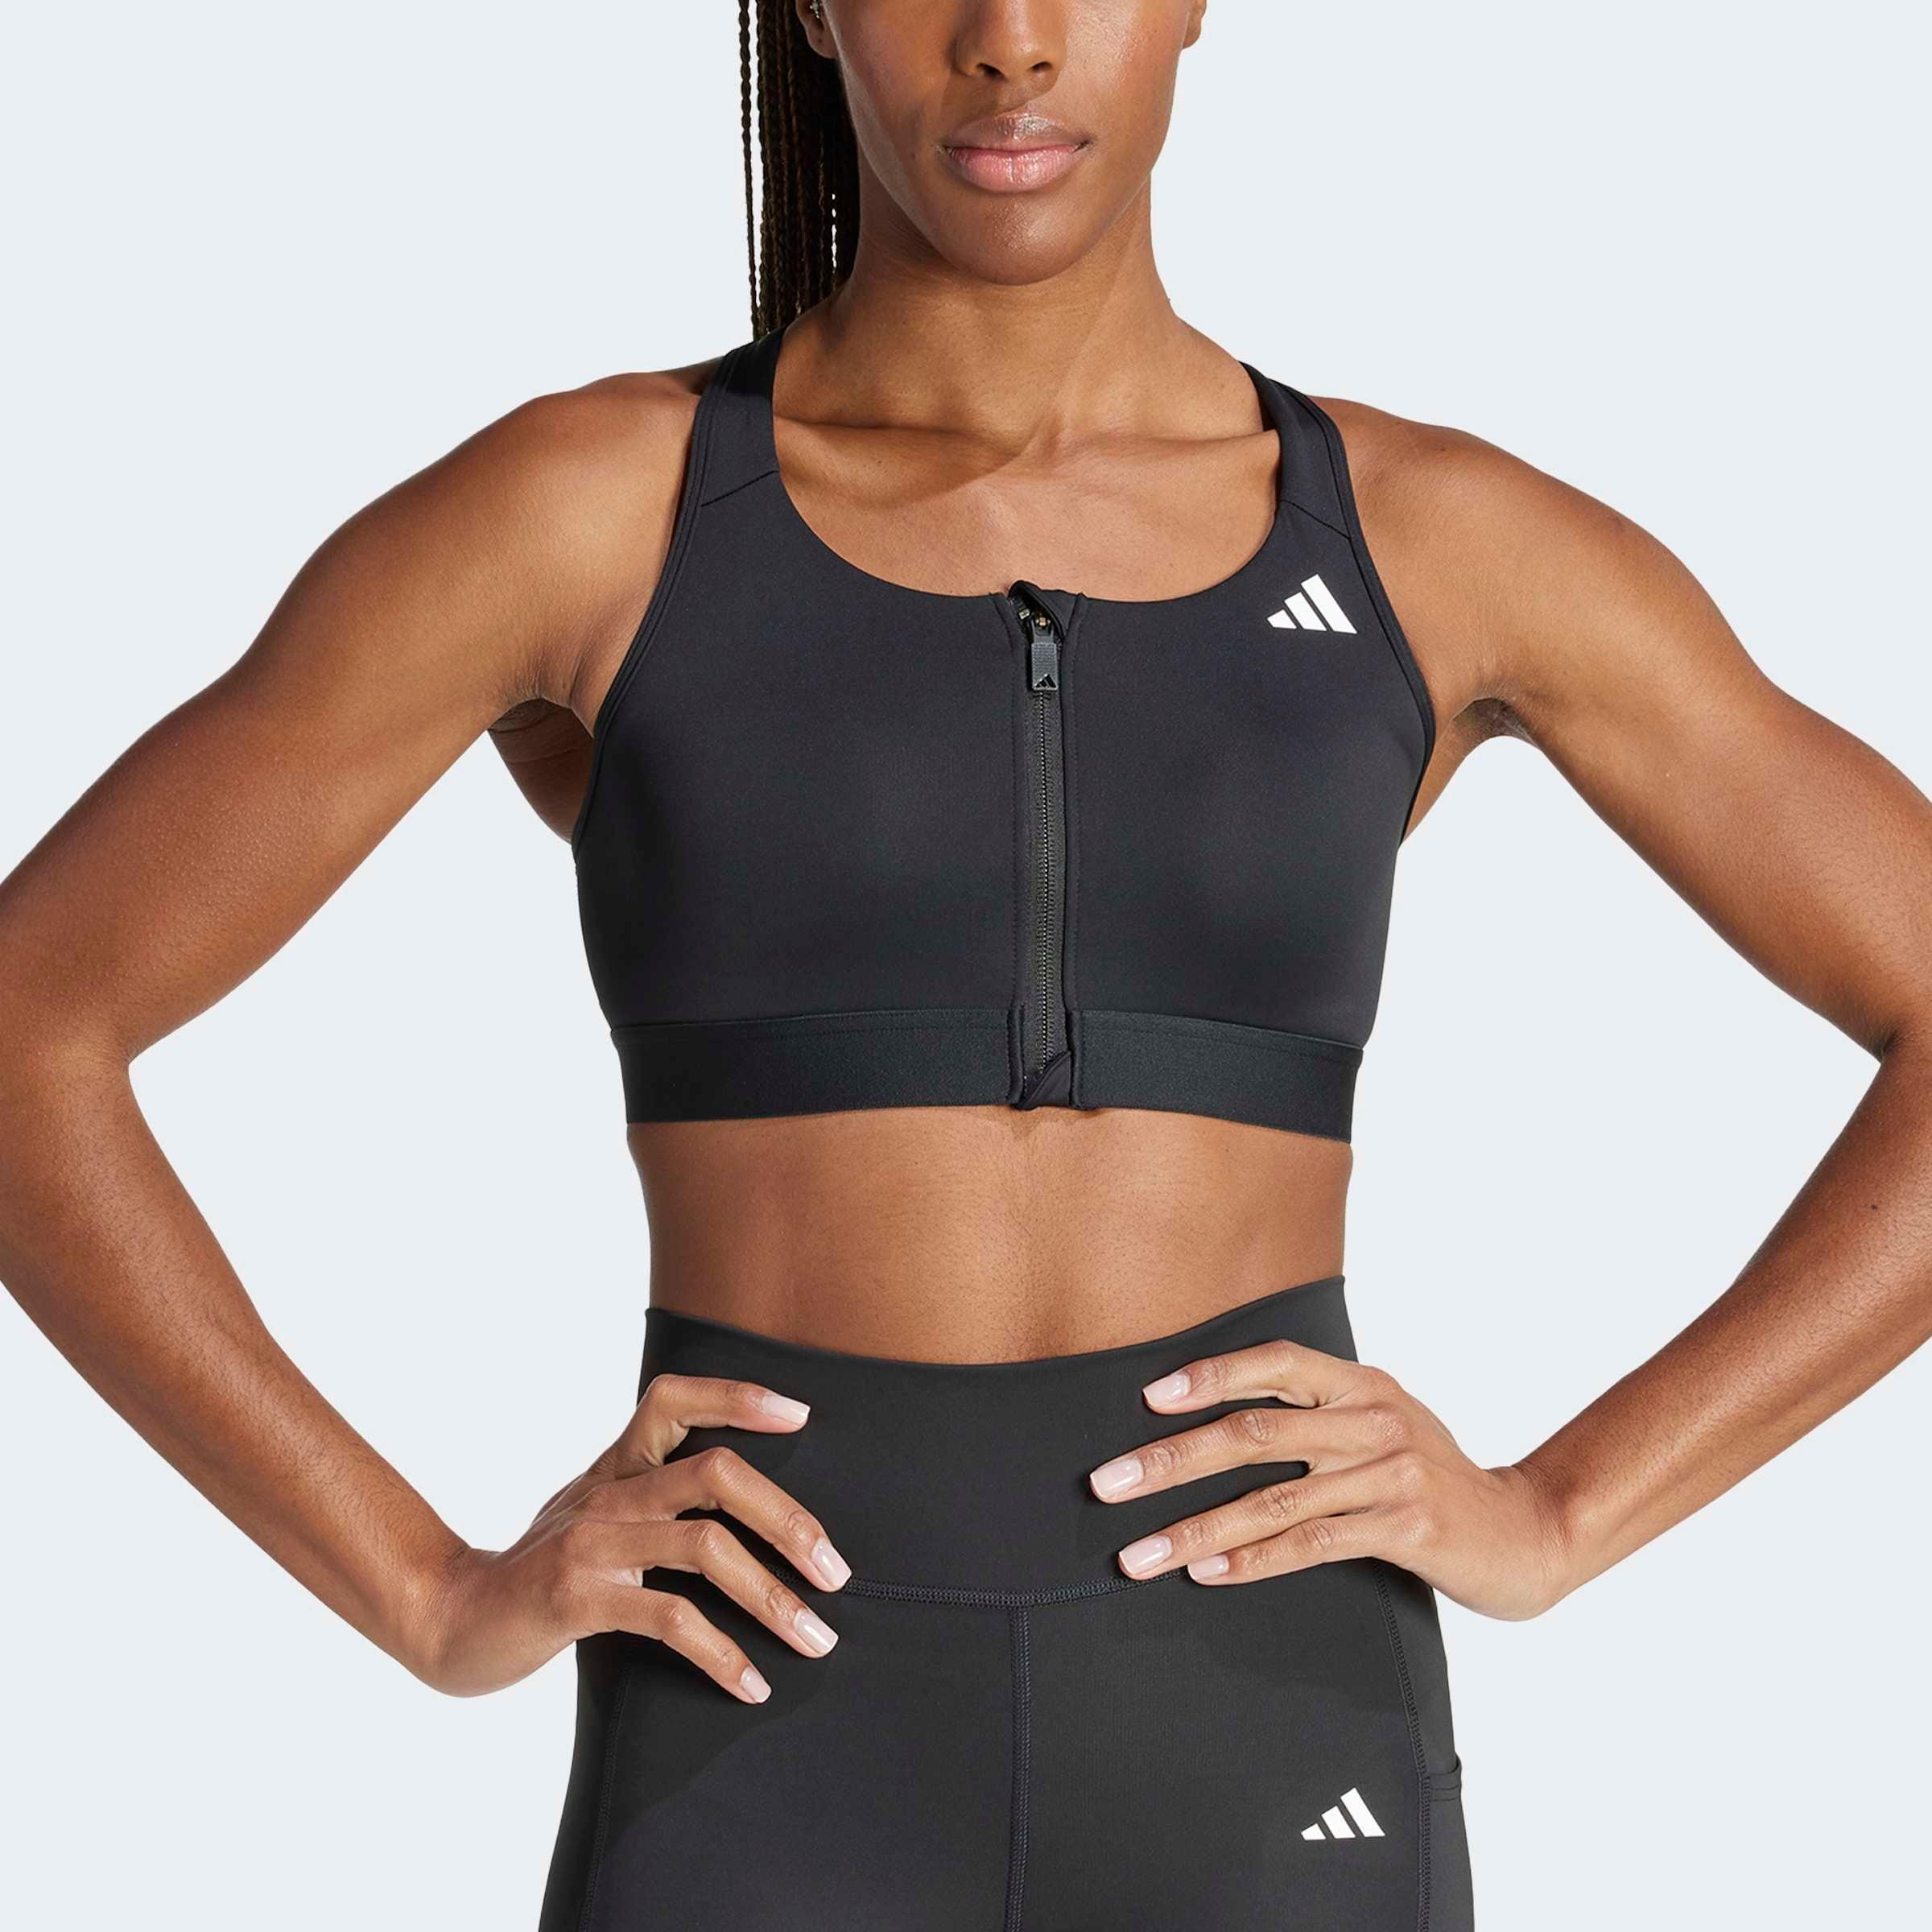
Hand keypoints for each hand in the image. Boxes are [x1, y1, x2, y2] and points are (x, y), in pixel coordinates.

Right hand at [410, 1373, 851, 1698]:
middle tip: (836, 1572)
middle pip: (715, 1475)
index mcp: (617, 1465)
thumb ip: (654, 1504)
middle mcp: (608, 1491)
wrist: (451, 1619)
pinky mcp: (575, 1598)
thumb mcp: (598, 1518)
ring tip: (816, 1638)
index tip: (801, 1416)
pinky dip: (721, 1653)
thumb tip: (750, 1516)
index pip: (675, 1398)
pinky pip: (667, 1618)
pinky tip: (751, 1684)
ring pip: (703, 1547)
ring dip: (771, 1597)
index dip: (738, 1397)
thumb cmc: (543, 1573)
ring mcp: (590, 1542)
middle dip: (788, 1520)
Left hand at [1085, 1336, 1573, 1619]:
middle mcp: (1371, 1418)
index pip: (1275, 1363)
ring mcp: (1390, 1471)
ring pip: (1271, 1499)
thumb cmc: (1432, 1480)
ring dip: (1193, 1529)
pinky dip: (1253, 1561)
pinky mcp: (1405, 1527)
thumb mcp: (1380, 1427)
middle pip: (1254, 1433)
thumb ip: (1317, 1418)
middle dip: (1171, 1459)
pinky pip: (1312, 1544)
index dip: (1209, 1376)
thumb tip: (1215, 1424)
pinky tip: (1207, 1573)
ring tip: (1137, 1554)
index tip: (1146, 1398)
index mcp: (1360, 1383)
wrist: (1524, 1533)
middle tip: (1108, 1485)